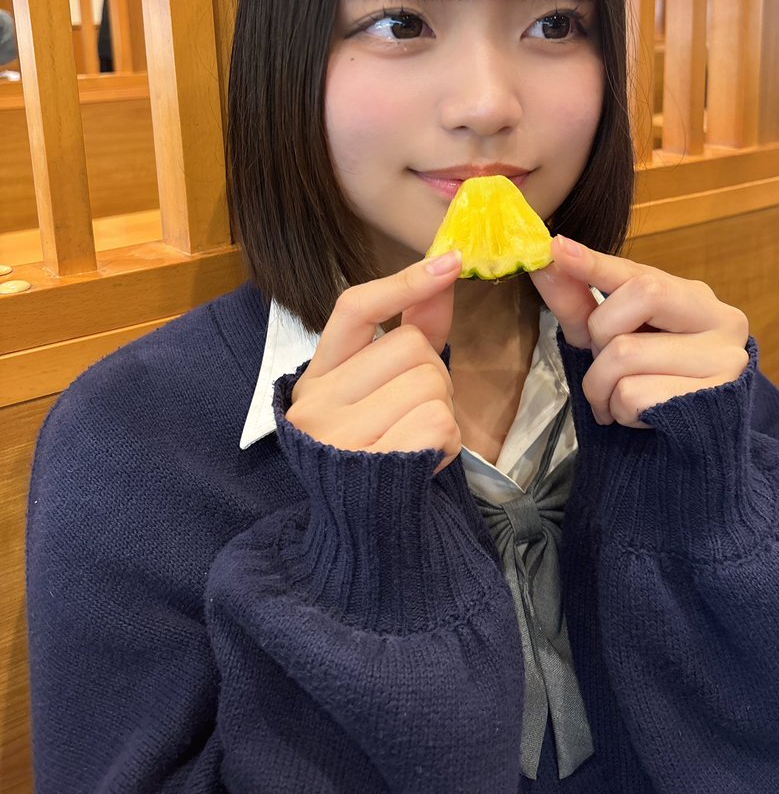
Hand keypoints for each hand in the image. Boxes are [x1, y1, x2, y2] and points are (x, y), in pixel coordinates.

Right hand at [288, 251, 462, 470]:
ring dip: (443, 412)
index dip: (404, 283)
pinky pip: (440, 425)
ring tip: (415, 438)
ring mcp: (340, 437)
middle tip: (416, 411)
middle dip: (435, 375)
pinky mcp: (373, 467)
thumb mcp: (377, 389)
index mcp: (315, 376)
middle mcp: (316, 404)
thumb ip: (411, 332)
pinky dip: (447, 444)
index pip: (354, 309)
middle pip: (412, 348)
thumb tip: (444, 278)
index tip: (449, 262)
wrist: (360, 532)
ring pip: (431, 385)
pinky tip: (423, 460)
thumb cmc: (374, 447)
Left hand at [529, 236, 748, 427]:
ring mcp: (726, 358)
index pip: (639, 271)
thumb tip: (546, 260)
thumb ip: (578, 302)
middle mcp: (721, 318)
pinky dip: (622, 411)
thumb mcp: (609, 340)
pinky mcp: (716, 399)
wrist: (694, 453)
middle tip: (604, 366)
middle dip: (600, 335)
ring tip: (619, 401)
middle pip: (642, 295)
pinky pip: (636, 394)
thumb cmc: (648, 386)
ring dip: (602, 387)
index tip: (558, 246)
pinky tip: (642, 418)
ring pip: (627, 353)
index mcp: (693, 297)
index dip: (596, 262)